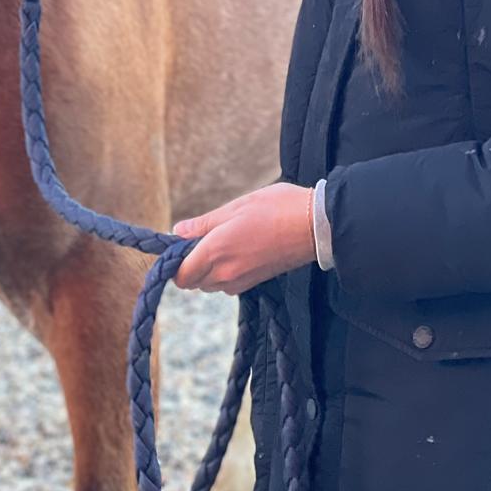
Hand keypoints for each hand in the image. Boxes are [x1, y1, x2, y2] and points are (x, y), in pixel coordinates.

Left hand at [171, 183, 315, 294]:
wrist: (315, 226)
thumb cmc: (275, 208)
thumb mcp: (235, 207)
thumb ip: (203, 224)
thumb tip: (177, 232)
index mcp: (215, 251)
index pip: (180, 275)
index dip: (175, 261)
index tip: (180, 243)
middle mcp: (225, 273)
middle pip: (193, 281)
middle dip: (190, 264)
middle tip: (202, 237)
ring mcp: (241, 281)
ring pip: (210, 284)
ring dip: (207, 269)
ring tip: (222, 240)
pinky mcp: (255, 282)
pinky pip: (227, 284)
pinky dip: (224, 272)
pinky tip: (238, 248)